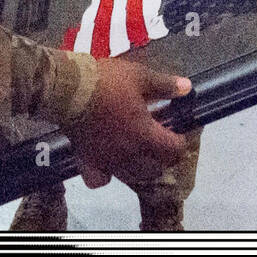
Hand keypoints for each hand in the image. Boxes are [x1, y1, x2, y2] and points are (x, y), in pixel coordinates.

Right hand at [66, 59, 191, 187]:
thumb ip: (165, 85)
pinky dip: (107, 176)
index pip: (172, 150)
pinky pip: (99, 180)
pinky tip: (109, 165)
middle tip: (160, 142)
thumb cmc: (107, 81)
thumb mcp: (140, 76)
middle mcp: (128, 154)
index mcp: (144, 135)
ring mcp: (107, 160)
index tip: (179, 133)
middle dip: (162, 158)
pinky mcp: (87, 160)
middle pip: (154, 169)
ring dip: (140, 168)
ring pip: (131, 176)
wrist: (68, 88)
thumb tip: (188, 88)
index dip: (180, 143)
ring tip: (140, 153)